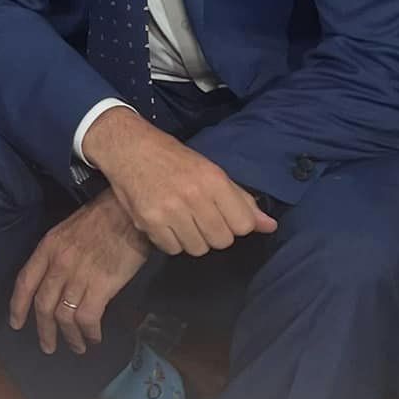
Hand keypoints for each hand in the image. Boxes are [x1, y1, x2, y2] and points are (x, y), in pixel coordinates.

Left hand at [8, 190, 153, 355]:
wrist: (129, 213)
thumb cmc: (104, 218)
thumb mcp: (69, 230)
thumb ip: (59, 255)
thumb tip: (59, 281)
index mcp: (47, 248)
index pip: (24, 282)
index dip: (18, 306)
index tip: (16, 324)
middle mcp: (57, 265)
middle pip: (43, 305)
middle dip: (44, 330)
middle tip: (47, 347)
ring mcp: (77, 276)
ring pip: (64, 316)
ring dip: (69, 336)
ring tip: (76, 347)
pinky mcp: (100, 286)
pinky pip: (87, 317)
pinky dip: (88, 332)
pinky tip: (94, 338)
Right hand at [81, 107, 278, 256]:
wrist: (128, 149)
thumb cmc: (173, 159)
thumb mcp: (211, 171)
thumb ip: (240, 200)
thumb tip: (270, 226)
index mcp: (213, 180)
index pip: (243, 225)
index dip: (236, 225)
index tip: (223, 216)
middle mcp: (194, 196)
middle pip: (221, 240)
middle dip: (214, 234)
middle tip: (201, 219)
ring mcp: (169, 210)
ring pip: (197, 248)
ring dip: (193, 239)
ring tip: (183, 222)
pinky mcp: (148, 221)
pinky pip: (172, 249)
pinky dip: (171, 241)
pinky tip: (166, 225)